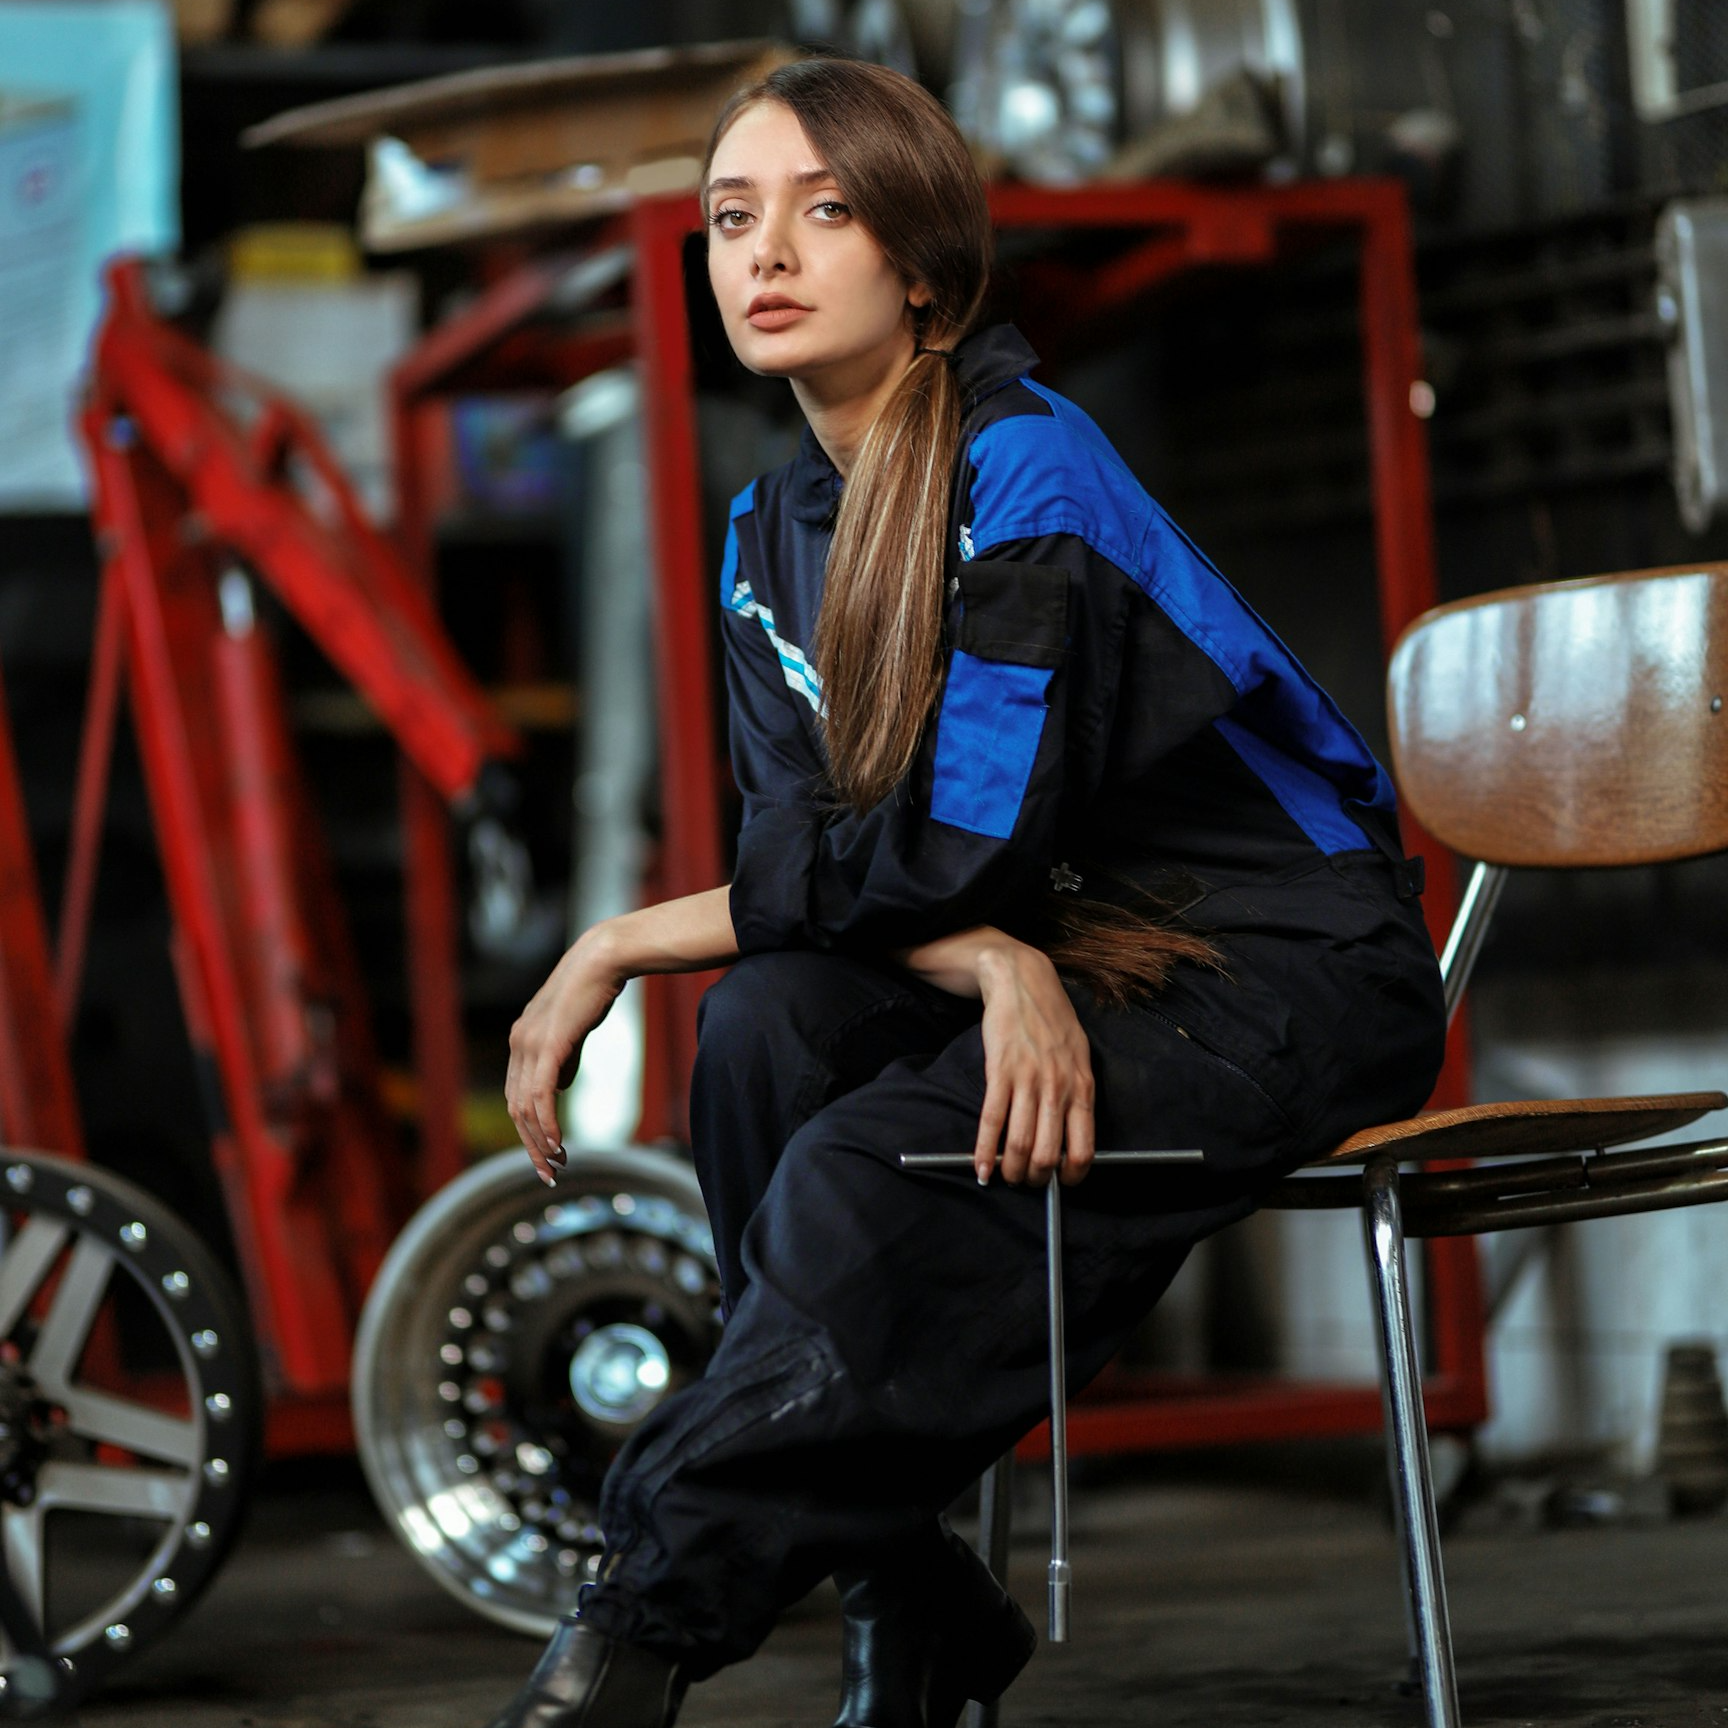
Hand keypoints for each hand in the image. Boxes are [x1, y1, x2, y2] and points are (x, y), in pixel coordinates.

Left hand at [505, 927, 624, 1184]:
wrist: (602, 958)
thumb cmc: (593, 989)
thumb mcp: (573, 1029)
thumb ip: (563, 1059)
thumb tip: (558, 1088)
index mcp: (522, 1040)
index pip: (517, 1096)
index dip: (529, 1129)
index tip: (548, 1153)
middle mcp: (518, 1044)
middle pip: (516, 1108)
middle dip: (531, 1145)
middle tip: (550, 1172)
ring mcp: (529, 1044)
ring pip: (525, 1107)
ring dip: (540, 1141)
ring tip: (558, 1163)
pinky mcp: (548, 1045)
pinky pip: (541, 1095)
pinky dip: (546, 1123)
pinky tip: (557, 1143)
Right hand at [972, 939, 1095, 1187]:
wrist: (1023, 981)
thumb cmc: (1052, 1021)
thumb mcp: (1080, 1056)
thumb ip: (1077, 1092)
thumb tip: (1072, 1133)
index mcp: (1082, 1087)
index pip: (1084, 1149)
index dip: (1072, 1176)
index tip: (1061, 1182)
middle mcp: (1058, 1088)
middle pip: (1048, 1154)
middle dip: (1036, 1178)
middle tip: (1026, 1181)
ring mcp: (1028, 1080)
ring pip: (1019, 1143)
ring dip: (1009, 1170)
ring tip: (1003, 1177)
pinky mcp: (999, 1071)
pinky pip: (991, 1120)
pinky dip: (983, 1150)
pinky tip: (979, 1166)